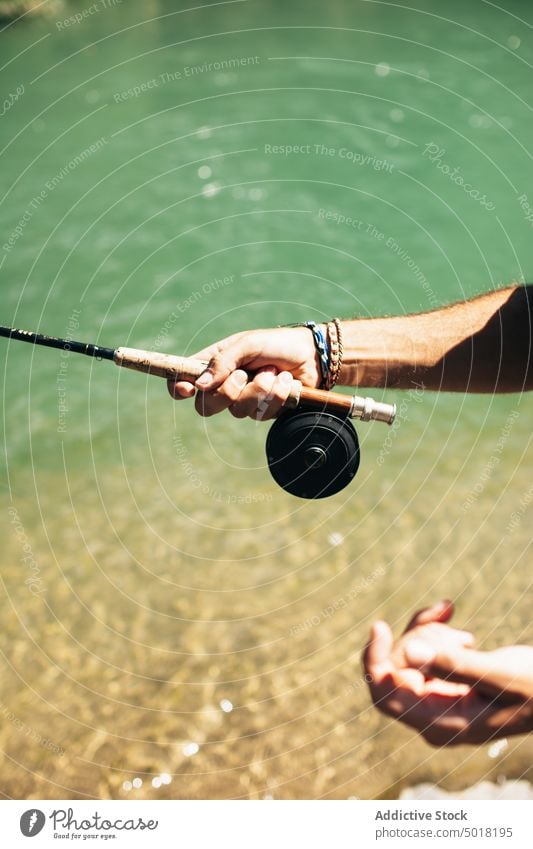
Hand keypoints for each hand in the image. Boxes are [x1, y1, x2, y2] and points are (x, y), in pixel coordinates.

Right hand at [167, 326, 321, 419]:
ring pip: (237, 411)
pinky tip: (286, 381)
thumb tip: (200, 384)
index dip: (179, 389)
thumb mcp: (248, 343)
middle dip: (227, 392)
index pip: (184, 381)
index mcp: (213, 364)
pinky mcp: (263, 411)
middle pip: (206, 406)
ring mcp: (244, 400)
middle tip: (244, 375)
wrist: (312, 356)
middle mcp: (224, 385)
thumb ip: (223, 361)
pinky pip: (261, 413)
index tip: (188, 389)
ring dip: (260, 389)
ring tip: (273, 372)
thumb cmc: (276, 343)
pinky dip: (277, 395)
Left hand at [362, 601, 532, 745]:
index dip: (375, 662)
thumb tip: (409, 653)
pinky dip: (432, 629)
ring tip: (467, 636)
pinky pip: (419, 648)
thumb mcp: (498, 675)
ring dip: (430, 632)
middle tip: (448, 621)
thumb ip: (454, 665)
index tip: (380, 625)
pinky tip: (450, 615)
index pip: (386, 697)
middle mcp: (431, 714)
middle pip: (395, 668)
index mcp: (441, 724)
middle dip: (417, 637)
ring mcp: (433, 697)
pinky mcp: (439, 679)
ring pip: (407, 654)